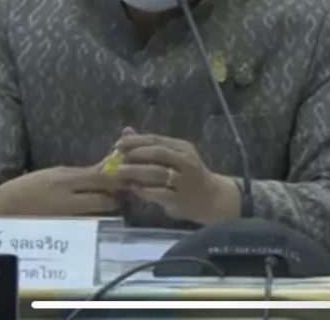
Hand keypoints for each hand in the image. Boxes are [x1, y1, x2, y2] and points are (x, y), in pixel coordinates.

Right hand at [0, 162, 120, 216]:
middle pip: (106, 198)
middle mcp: (67, 198)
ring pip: (100, 212)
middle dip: (118, 195)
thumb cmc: (28, 188)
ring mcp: (67, 216)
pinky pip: (88, 222)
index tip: (127, 174)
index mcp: (64, 179)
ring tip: (109, 202)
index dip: (118, 177)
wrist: (1, 209)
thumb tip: (106, 169)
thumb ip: (79, 174)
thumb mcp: (53, 174)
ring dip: (109, 207)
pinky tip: (96, 214)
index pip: (101, 178)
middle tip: (121, 192)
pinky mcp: (64, 229)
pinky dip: (96, 217)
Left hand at [115, 128, 240, 224]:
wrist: (212, 198)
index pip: (156, 140)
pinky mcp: (180, 199)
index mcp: (182, 147)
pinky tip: (134, 189)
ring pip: (158, 172)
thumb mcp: (173, 156)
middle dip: (135, 154)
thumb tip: (126, 131)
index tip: (118, 144)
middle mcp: (185, 161)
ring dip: (136, 171)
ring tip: (120, 172)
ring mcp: (184, 181)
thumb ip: (150, 145)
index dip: (135, 141)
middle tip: (117, 158)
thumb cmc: (188, 175)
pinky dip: (145, 190)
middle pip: (157, 153)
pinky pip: (160, 193)